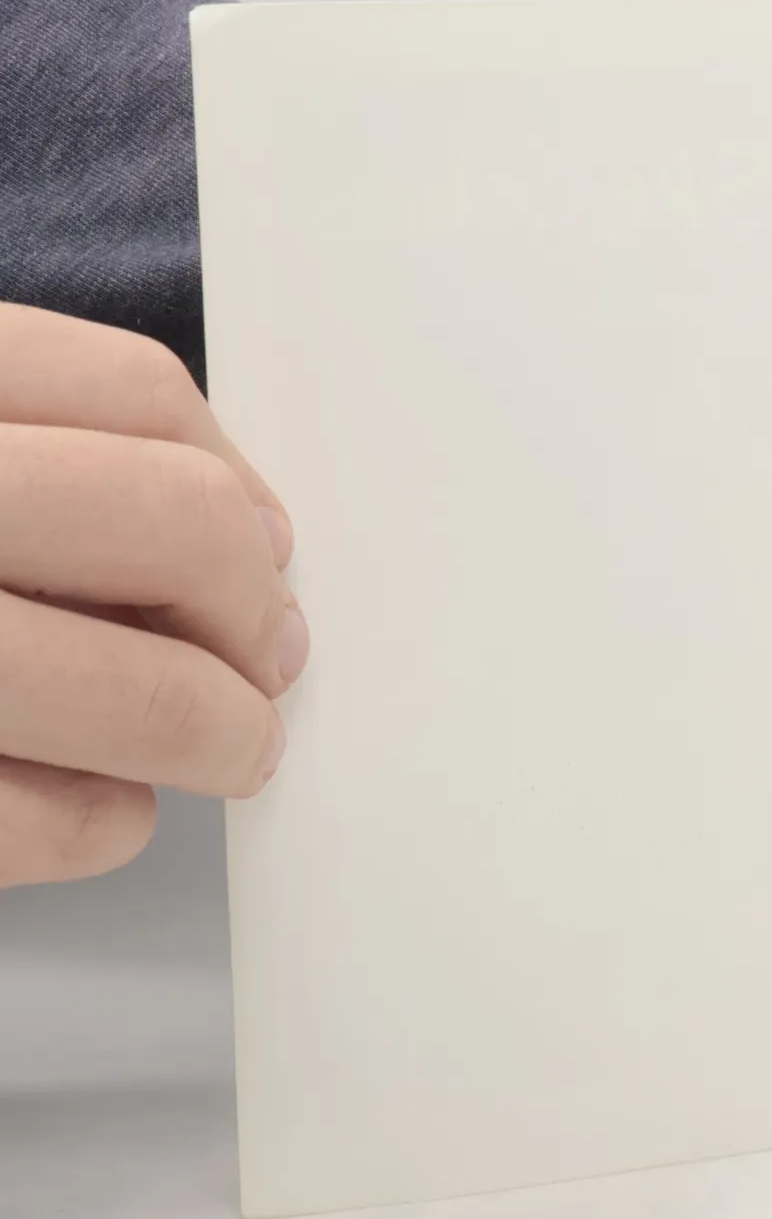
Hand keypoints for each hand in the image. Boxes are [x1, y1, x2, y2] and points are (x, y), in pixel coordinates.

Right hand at [0, 306, 305, 887]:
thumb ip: (56, 462)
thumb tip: (250, 542)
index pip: (135, 393)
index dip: (234, 481)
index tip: (268, 545)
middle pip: (177, 524)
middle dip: (252, 608)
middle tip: (267, 656)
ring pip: (149, 695)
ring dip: (218, 731)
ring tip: (222, 744)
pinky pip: (66, 824)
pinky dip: (104, 823)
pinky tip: (83, 797)